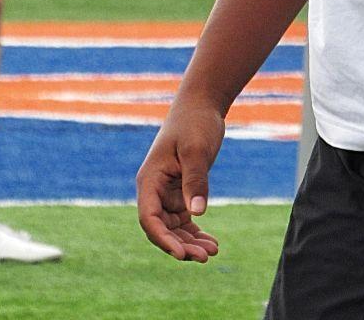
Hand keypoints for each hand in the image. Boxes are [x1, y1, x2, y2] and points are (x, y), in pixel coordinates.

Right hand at [136, 90, 225, 261]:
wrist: (201, 106)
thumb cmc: (195, 123)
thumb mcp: (196, 151)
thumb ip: (195, 181)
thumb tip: (197, 213)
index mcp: (149, 181)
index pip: (149, 218)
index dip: (163, 239)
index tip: (181, 253)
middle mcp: (154, 191)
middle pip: (162, 228)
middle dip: (181, 245)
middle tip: (205, 257)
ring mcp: (167, 193)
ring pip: (174, 228)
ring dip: (190, 242)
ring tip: (213, 251)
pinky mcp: (181, 192)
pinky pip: (185, 220)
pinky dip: (196, 232)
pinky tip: (212, 243)